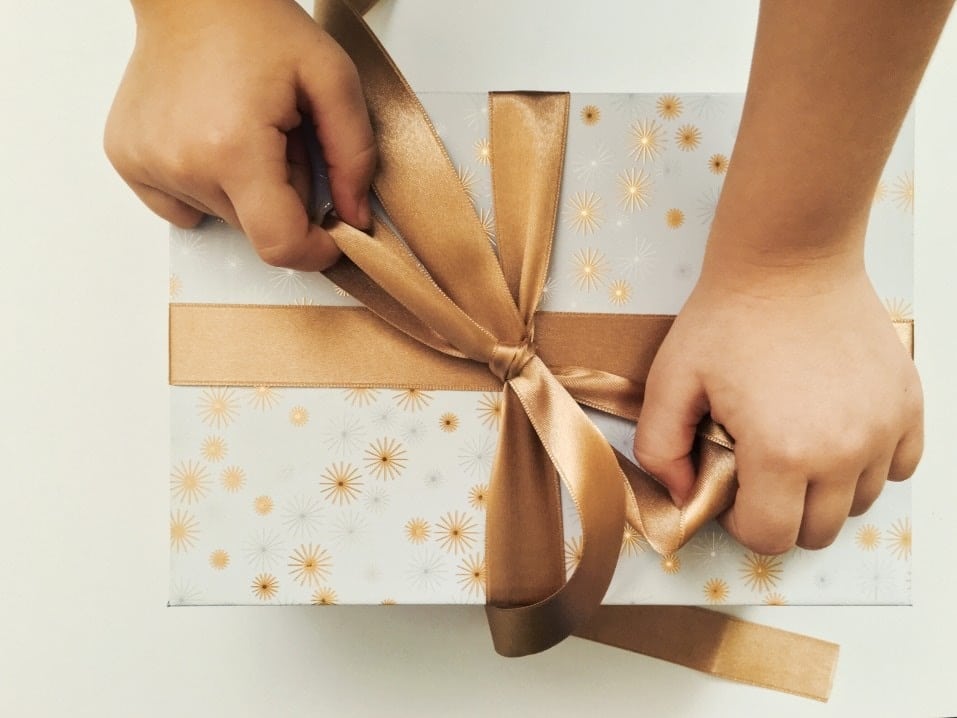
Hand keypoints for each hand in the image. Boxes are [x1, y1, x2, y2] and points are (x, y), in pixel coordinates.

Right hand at [104, 0, 374, 269]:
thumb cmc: (257, 25)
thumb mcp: (332, 79)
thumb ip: (354, 156)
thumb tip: (354, 219)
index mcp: (234, 149)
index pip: (279, 246)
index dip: (314, 250)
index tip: (329, 232)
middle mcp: (183, 164)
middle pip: (256, 228)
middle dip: (283, 197)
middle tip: (283, 140)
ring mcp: (149, 164)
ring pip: (224, 215)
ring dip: (246, 187)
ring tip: (244, 129)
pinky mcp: (129, 161)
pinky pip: (184, 205)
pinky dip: (207, 183)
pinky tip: (210, 136)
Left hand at [635, 263, 922, 554]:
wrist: (789, 260)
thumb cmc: (729, 317)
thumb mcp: (671, 381)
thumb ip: (660, 449)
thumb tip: (682, 496)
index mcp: (782, 453)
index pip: (770, 537)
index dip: (741, 522)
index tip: (730, 489)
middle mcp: (843, 451)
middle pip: (817, 532)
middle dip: (780, 513)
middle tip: (757, 469)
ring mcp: (884, 429)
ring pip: (858, 502)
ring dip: (824, 490)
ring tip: (794, 443)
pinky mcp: (909, 404)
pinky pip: (899, 466)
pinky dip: (868, 464)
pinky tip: (836, 433)